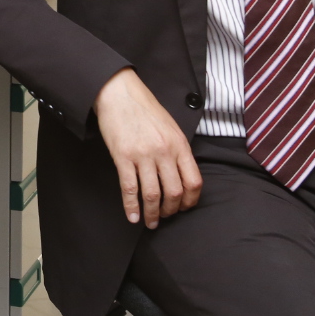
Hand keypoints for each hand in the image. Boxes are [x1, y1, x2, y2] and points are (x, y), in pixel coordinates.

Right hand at [93, 68, 201, 227]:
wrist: (120, 94)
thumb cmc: (145, 109)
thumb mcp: (171, 128)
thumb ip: (178, 151)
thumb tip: (182, 176)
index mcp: (180, 144)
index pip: (194, 181)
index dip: (190, 201)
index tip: (184, 208)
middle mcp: (164, 151)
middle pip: (174, 192)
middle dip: (171, 211)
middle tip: (165, 217)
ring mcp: (143, 155)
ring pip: (152, 194)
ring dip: (152, 213)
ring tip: (150, 222)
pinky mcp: (123, 157)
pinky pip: (129, 188)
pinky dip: (131, 207)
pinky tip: (132, 216)